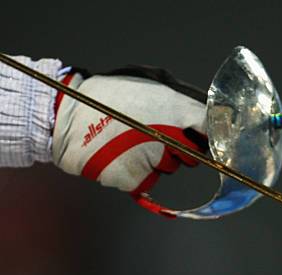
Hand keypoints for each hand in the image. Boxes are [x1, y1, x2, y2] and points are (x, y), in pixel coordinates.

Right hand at [52, 69, 207, 215]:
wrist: (67, 117)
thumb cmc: (110, 97)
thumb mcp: (152, 85)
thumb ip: (183, 102)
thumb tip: (206, 116)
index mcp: (176, 109)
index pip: (211, 129)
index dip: (211, 135)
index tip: (209, 138)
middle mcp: (170, 136)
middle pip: (194, 154)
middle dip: (181, 148)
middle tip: (157, 135)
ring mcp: (154, 160)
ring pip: (170, 167)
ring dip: (159, 159)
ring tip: (132, 141)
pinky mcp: (137, 179)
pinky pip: (149, 179)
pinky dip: (140, 172)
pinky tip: (123, 156)